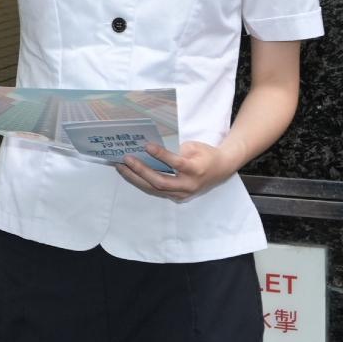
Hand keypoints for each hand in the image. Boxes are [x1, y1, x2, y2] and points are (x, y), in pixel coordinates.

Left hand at [116, 140, 234, 201]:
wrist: (221, 170)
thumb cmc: (206, 155)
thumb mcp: (195, 147)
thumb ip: (176, 150)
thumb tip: (151, 150)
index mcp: (196, 170)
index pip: (177, 164)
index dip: (161, 155)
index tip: (147, 145)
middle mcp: (188, 185)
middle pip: (160, 182)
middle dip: (141, 170)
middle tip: (126, 159)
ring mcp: (182, 193)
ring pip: (155, 189)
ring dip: (136, 178)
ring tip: (121, 167)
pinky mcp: (176, 196)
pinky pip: (156, 191)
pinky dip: (142, 182)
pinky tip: (129, 174)